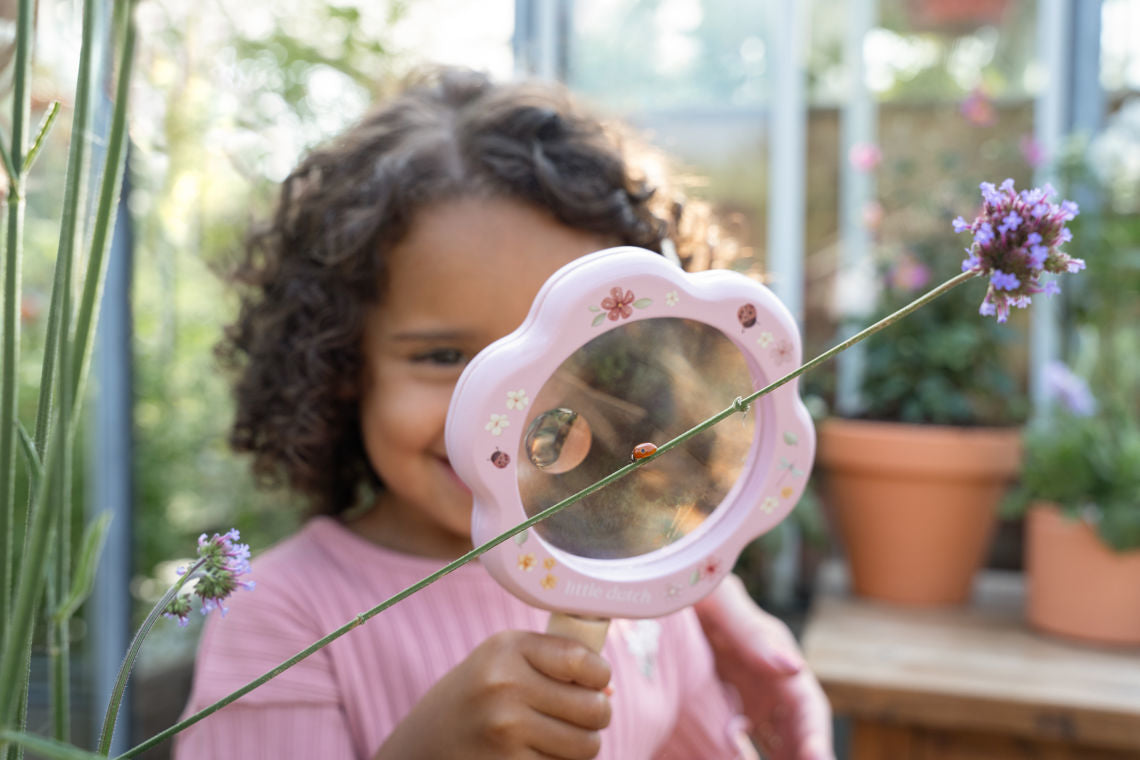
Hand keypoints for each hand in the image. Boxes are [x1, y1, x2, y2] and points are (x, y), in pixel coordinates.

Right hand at [374, 630, 611, 759]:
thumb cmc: (475, 697)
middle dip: (596, 715)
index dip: (599, 674)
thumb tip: (606, 690)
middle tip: (580, 716)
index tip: (595, 681)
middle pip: (593, 708)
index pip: (582, 660)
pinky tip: (536, 754)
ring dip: (581, 745)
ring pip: (586, 746)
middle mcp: (504, 686)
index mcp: (507, 649)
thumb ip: (553, 663)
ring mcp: (505, 730)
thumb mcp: (502, 661)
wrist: (422, 744)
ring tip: (557, 736)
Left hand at [694, 575, 833, 759]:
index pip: (808, 706)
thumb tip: (793, 667)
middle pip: (798, 733)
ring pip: (776, 743)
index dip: (816, 737)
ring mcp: (747, 697)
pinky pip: (741, 744)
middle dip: (805, 757)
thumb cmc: (692, 582)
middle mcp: (768, 681)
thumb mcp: (717, 598)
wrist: (661, 584)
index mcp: (774, 654)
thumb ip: (750, 631)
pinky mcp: (723, 706)